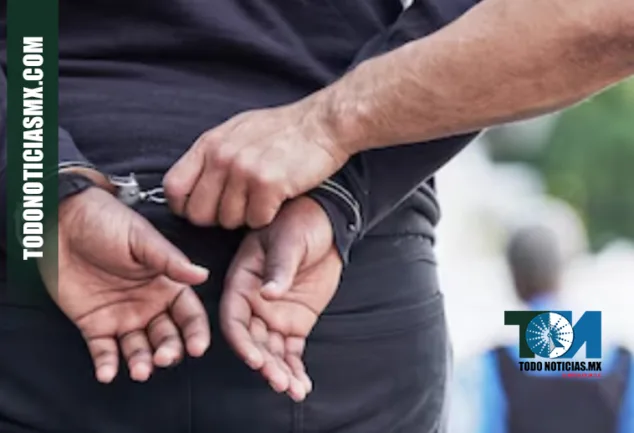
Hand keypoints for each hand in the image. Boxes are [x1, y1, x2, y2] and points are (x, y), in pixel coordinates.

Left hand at [38, 187, 210, 383]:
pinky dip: (107, 365)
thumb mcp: (143, 239)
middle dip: (169, 352)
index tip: (197, 347)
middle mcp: (149, 305)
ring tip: (139, 370)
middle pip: (167, 337)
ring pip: (139, 349)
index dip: (196, 332)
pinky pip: (103, 351)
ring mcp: (122, 317)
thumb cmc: (107, 222)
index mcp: (167, 285)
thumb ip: (171, 261)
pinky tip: (108, 373)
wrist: (61, 222)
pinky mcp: (94, 325)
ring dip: (142, 363)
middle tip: (164, 358)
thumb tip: (202, 275)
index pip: (189, 315)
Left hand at [163, 97, 351, 229]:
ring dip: (246, 216)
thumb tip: (191, 182)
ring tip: (262, 196)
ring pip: (228, 221)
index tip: (204, 208)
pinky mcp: (268, 184)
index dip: (186, 206)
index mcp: (209, 144)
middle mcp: (221, 157)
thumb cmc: (281, 130)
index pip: (174, 188)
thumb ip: (211, 155)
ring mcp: (243, 170)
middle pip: (199, 214)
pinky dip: (268, 216)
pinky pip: (257, 220)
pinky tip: (277, 198)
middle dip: (217, 218)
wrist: (321, 124)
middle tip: (240, 206)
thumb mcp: (236, 132)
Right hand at [220, 196, 342, 401]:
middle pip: (252, 341)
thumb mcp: (287, 239)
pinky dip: (296, 368)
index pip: (233, 318)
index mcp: (242, 282)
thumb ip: (278, 266)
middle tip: (279, 381)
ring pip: (272, 351)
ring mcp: (274, 315)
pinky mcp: (295, 323)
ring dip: (280, 372)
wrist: (326, 222)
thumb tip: (268, 293)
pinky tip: (301, 386)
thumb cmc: (299, 222)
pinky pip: (292, 350)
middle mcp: (253, 304)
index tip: (256, 359)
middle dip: (264, 364)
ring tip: (293, 390)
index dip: (241, 341)